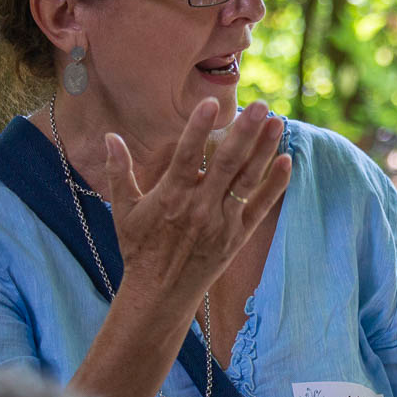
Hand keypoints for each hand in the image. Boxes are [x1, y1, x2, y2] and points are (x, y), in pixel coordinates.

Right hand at [103, 98, 290, 304]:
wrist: (159, 294)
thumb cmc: (139, 249)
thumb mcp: (123, 210)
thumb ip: (119, 171)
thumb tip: (109, 136)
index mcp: (171, 197)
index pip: (187, 156)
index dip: (198, 129)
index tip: (210, 103)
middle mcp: (200, 208)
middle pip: (227, 164)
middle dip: (245, 132)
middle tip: (261, 105)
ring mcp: (222, 223)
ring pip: (247, 181)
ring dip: (264, 151)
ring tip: (278, 123)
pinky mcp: (237, 236)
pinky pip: (260, 207)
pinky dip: (274, 186)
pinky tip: (286, 161)